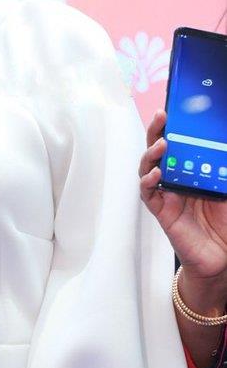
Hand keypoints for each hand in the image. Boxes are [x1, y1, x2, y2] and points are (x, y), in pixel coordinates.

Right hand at [139, 109, 226, 280]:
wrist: (222, 258)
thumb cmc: (225, 225)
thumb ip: (225, 170)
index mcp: (191, 170)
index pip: (179, 143)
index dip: (174, 126)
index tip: (174, 108)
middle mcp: (176, 179)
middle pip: (159, 150)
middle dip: (157, 131)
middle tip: (161, 116)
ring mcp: (166, 194)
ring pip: (149, 167)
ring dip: (152, 153)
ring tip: (162, 143)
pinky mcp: (161, 211)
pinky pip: (148, 193)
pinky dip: (150, 181)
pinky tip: (157, 173)